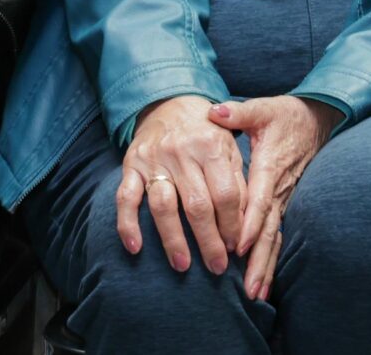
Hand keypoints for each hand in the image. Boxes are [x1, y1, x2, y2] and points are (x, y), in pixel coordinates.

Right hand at [117, 94, 248, 275]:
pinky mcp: (130, 166)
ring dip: (173, 240)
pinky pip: (126, 198)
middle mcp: (182, 152)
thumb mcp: (229, 148)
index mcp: (211, 146)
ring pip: (163, 206)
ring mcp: (154, 160)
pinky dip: (128, 225)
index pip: (225, 194)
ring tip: (183, 266)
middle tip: (217, 267)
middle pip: (197, 205)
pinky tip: (135, 248)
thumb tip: (244, 224)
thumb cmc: (207, 134)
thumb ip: (237, 181)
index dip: (232, 225)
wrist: (171, 104)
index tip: (235, 248)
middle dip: (208, 241)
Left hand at [209, 96, 338, 301]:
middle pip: (268, 229)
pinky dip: (272, 261)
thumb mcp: (264, 108)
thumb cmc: (287, 115)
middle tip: (248, 288)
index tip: (236, 246)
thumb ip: (239, 112)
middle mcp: (280, 189)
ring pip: (275, 238)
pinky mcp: (285, 204)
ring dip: (265, 267)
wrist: (318, 120)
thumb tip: (214, 112)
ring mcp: (285, 199)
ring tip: (256, 294)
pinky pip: (278, 236)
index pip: (260, 199)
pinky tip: (264, 283)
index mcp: (270, 167)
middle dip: (258, 260)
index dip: (249, 223)